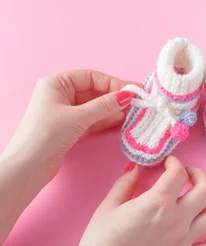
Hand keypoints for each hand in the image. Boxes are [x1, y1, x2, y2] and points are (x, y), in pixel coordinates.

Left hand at [3, 70, 135, 181]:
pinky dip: (106, 119)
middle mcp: (60, 94)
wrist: (27, 168)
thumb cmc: (47, 135)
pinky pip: (93, 119)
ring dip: (113, 109)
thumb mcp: (78, 117)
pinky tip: (122, 120)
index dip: (113, 83)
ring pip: (95, 106)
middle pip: (95, 91)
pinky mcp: (70, 128)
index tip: (133, 91)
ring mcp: (65, 112)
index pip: (91, 77)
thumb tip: (129, 96)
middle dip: (115, 97)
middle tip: (138, 102)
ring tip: (134, 112)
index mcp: (56, 83)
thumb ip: (105, 105)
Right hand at [70, 156, 205, 245]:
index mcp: (157, 203)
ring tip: (201, 197)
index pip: (178, 173)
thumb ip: (126, 183)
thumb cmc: (100, 242)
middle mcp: (176, 219)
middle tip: (188, 174)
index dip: (174, 162)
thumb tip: (136, 167)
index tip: (168, 163)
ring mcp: (183, 239)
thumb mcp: (108, 206)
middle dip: (199, 176)